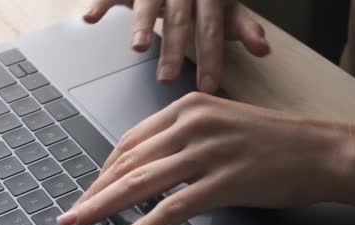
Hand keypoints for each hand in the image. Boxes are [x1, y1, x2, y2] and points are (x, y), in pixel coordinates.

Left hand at [58, 92, 350, 224]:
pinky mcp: (225, 180)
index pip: (131, 142)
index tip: (90, 192)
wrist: (322, 150)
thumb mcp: (221, 128)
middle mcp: (193, 123)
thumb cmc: (274, 143)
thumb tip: (148, 171)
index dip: (104, 171)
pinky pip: (173, 207)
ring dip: (104, 207)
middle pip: (128, 162)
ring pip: (142, 182)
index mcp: (188, 107)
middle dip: (94, 191)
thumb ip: (183, 142)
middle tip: (72, 214)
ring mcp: (208, 150)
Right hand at [83, 0, 270, 92]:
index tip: (208, 87)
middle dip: (174, 49)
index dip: (211, 57)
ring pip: (149, 3)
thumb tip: (264, 50)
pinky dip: (101, 4)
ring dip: (142, 24)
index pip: (212, 28)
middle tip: (167, 79)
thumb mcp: (226, 5)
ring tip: (138, 47)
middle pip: (180, 19)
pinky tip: (90, 20)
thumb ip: (242, 26)